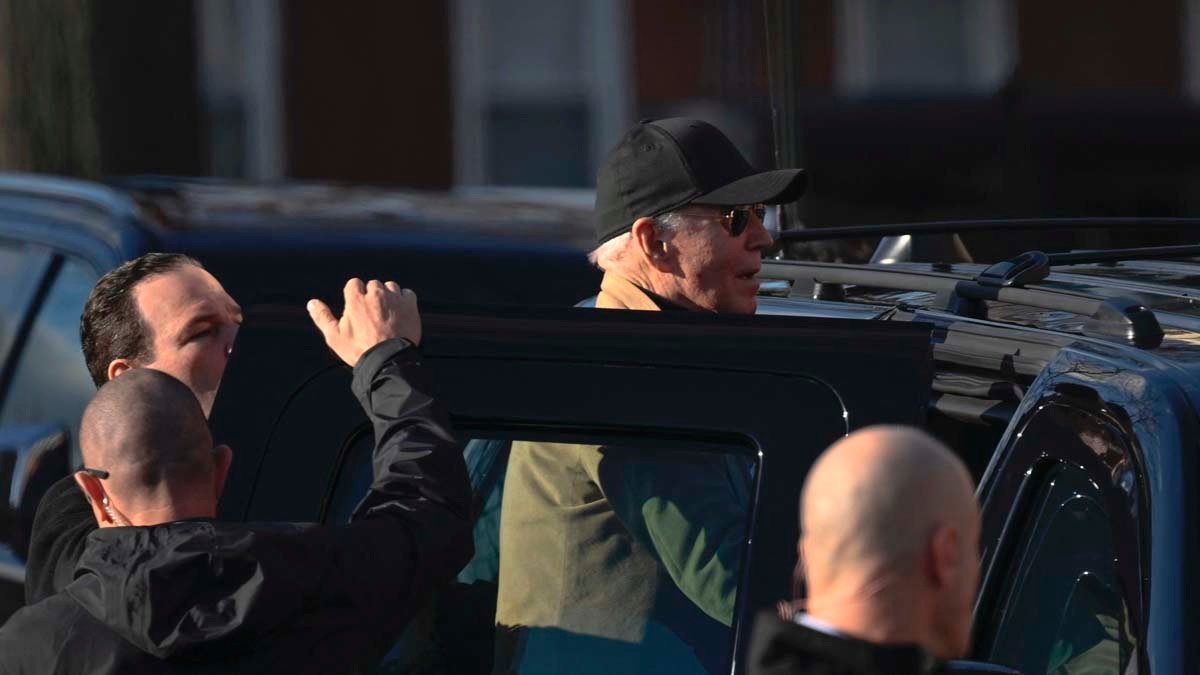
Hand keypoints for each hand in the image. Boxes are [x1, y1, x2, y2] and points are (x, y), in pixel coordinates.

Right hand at [307, 278, 421, 366]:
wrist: (388, 360)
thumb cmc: (359, 350)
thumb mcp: (335, 337)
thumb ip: (323, 317)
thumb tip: (312, 303)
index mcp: (356, 299)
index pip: (354, 283)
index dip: (355, 295)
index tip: (357, 307)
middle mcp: (376, 294)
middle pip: (373, 285)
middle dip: (372, 296)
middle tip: (372, 314)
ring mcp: (394, 298)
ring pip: (390, 287)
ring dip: (388, 296)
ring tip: (387, 313)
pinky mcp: (410, 305)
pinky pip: (407, 293)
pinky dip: (404, 300)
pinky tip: (400, 312)